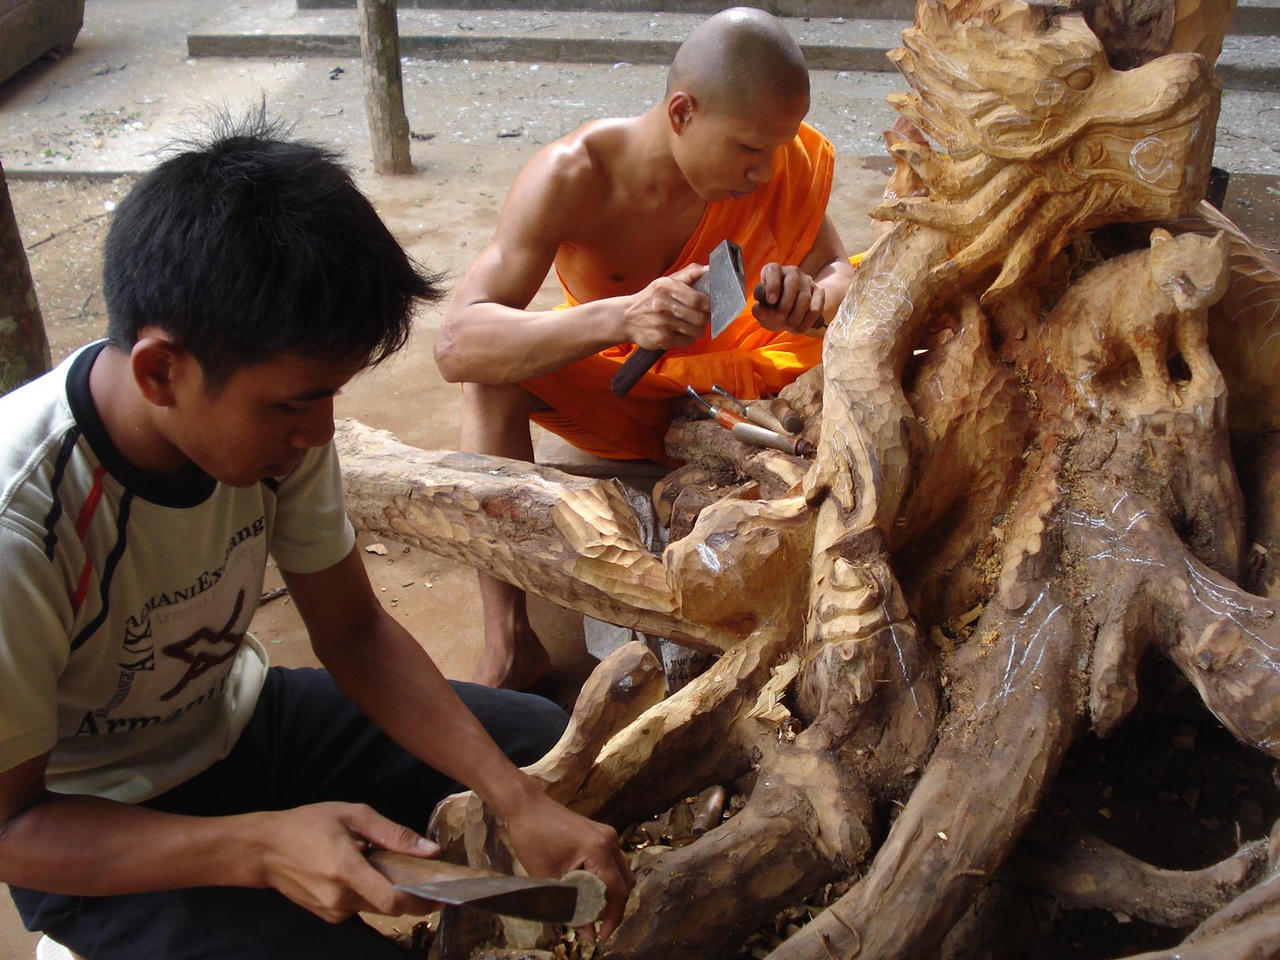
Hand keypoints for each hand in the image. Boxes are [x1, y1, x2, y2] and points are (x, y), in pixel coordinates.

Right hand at [249, 802, 441, 922]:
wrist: (264, 849)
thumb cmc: (308, 824)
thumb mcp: (353, 816)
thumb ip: (393, 834)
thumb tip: (430, 850)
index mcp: (346, 871)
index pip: (392, 902)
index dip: (420, 900)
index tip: (439, 892)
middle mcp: (339, 898)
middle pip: (389, 907)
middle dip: (409, 893)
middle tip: (421, 872)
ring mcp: (332, 911)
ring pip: (375, 907)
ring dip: (387, 891)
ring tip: (386, 865)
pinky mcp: (327, 915)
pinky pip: (359, 907)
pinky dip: (369, 893)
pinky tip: (362, 872)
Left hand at [503, 788, 634, 940]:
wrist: (527, 807)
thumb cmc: (532, 838)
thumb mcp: (548, 876)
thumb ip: (570, 906)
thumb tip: (587, 934)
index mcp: (598, 849)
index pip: (617, 891)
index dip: (612, 917)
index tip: (601, 937)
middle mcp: (610, 841)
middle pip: (625, 883)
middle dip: (614, 908)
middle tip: (596, 926)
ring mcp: (608, 835)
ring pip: (623, 872)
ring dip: (613, 893)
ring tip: (594, 910)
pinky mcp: (602, 834)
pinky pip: (614, 862)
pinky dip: (608, 879)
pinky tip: (592, 890)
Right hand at [621, 262, 709, 349]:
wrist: (626, 318)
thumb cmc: (651, 298)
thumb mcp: (667, 281)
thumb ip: (689, 274)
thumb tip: (710, 269)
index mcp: (666, 287)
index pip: (697, 300)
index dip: (710, 305)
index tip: (713, 306)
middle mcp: (663, 305)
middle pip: (700, 317)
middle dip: (707, 318)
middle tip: (705, 316)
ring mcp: (662, 324)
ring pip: (696, 331)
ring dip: (699, 329)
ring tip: (692, 324)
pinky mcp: (661, 339)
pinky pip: (687, 342)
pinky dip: (690, 338)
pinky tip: (683, 332)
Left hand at [752, 262, 826, 336]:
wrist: (788, 315)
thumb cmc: (771, 309)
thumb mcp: (762, 311)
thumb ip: (759, 310)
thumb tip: (760, 309)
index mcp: (773, 271)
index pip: (773, 270)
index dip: (772, 285)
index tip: (771, 301)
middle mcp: (791, 272)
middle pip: (793, 282)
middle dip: (785, 304)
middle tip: (779, 318)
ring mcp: (807, 281)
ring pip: (805, 297)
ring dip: (796, 316)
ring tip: (788, 327)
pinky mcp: (819, 292)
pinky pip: (815, 308)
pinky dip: (806, 322)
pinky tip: (798, 329)